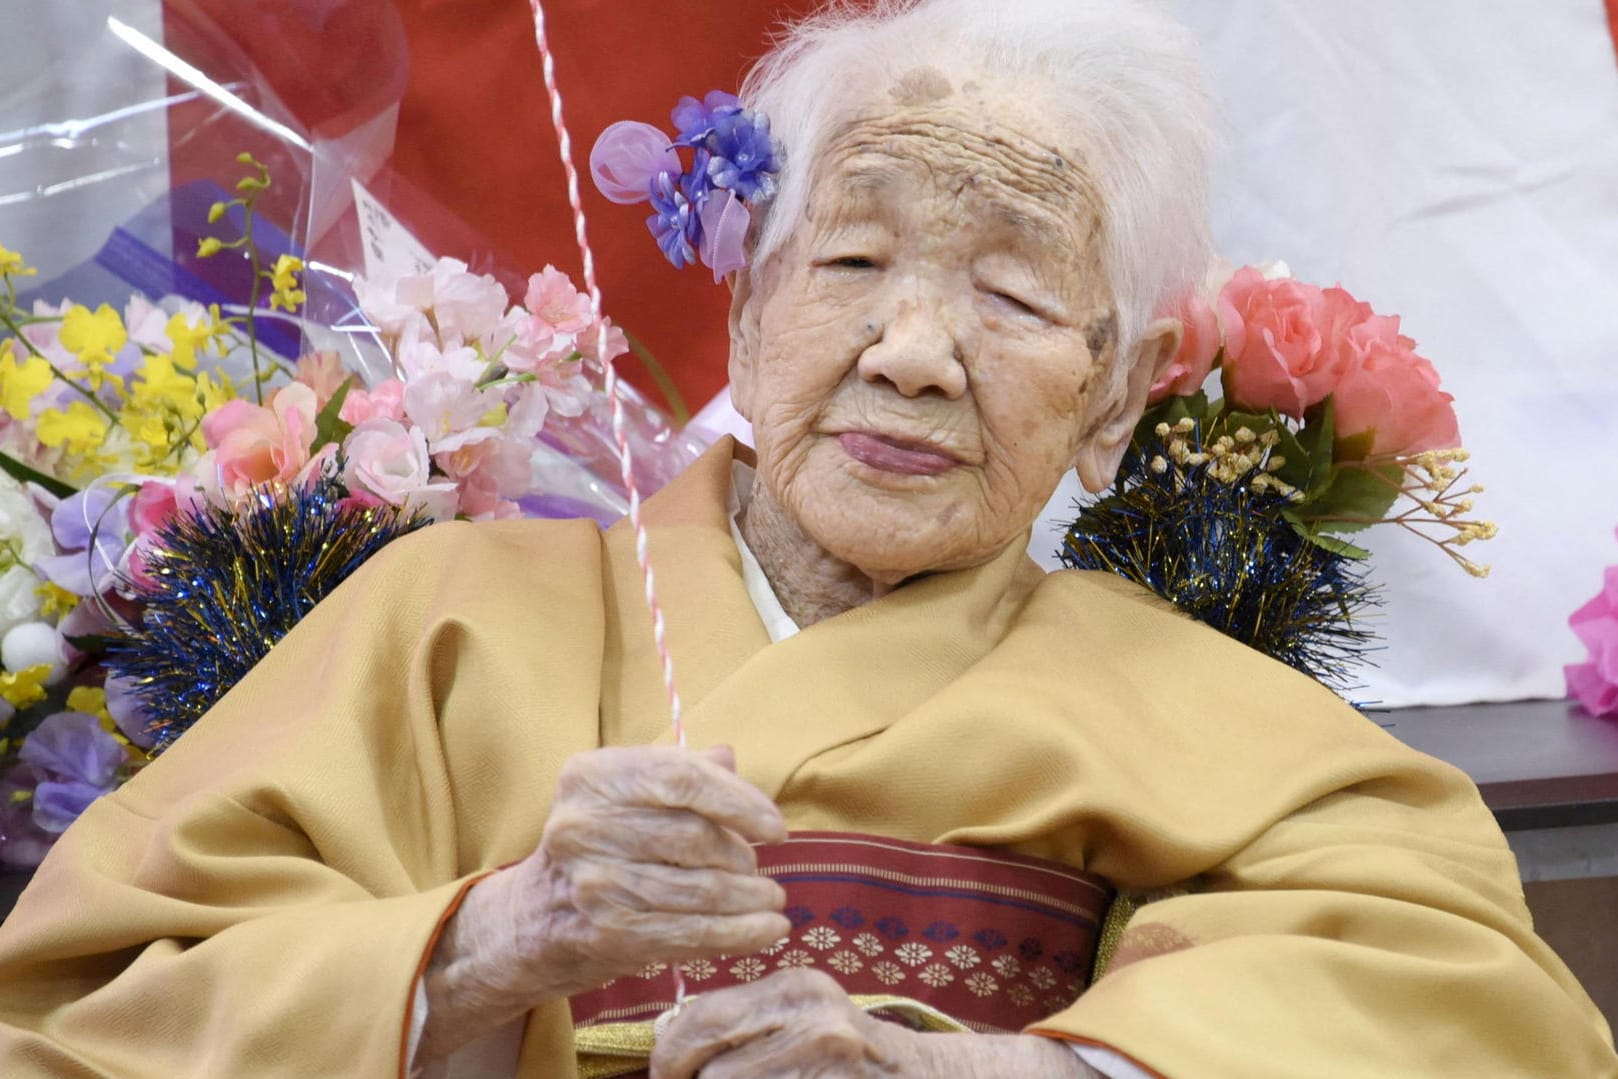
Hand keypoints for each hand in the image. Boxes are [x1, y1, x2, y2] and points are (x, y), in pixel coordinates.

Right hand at [418, 744, 789, 1060]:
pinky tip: (768, 932)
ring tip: (773, 902)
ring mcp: (592, 881)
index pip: (681, 777)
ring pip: (697, 888)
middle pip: (693, 835)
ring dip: (748, 899)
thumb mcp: (626, 797)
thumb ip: (678, 774)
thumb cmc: (598, 847)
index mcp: (591, 776)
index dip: (739, 800)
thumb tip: (728, 756)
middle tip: (761, 871)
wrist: (535, 918)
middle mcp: (583, 824)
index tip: (776, 827)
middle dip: (741, 856)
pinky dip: (738, 934)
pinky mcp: (605, 933)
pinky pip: (689, 932)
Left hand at [650, 968, 1098, 1077]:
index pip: (698, 1018)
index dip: (669, 1055)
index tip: (666, 1073)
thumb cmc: (852, 1058)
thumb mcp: (803, 1018)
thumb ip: (743, 1021)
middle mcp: (813, 1018)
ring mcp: (827, 1063)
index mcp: (797, 988)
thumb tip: (666, 1044)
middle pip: (707, 1066)